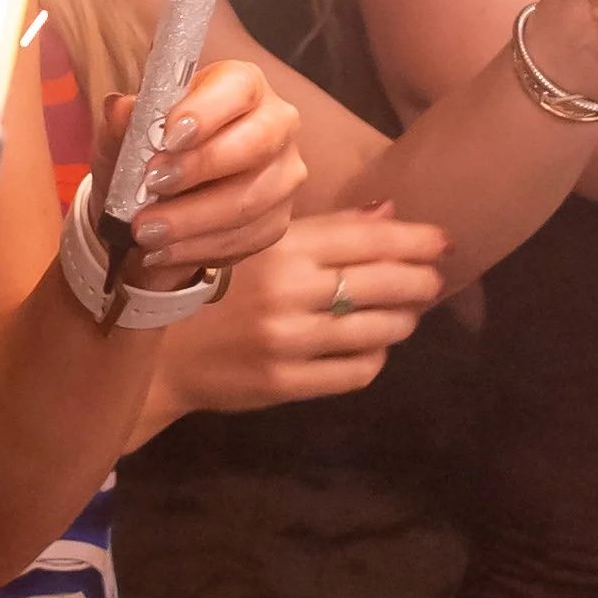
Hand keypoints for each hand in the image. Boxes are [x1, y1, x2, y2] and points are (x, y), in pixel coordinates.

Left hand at [103, 57, 306, 285]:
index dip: (206, 111)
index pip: (237, 88)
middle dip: (200, 167)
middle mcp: (274, 123)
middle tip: (152, 184)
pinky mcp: (276, 220)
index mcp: (240, 85)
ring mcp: (282, 174)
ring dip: (191, 219)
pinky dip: (197, 247)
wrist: (153, 205)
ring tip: (144, 230)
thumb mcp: (124, 134)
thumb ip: (122, 122)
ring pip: (249, 199)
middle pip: (255, 142)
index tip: (168, 137)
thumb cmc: (147, 153)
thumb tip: (122, 110)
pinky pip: (245, 238)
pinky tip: (162, 250)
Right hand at [151, 205, 448, 413]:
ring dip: (403, 320)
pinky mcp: (285, 383)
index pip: (368, 239)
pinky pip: (356, 371)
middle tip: (434, 280)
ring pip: (378, 331)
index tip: (443, 241)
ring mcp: (288, 341)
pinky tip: (371, 346)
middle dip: (420, 281)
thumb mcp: (255, 240)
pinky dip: (375, 356)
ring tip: (406, 313)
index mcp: (280, 247)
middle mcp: (288, 292)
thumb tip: (390, 213)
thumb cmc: (207, 281)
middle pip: (384, 285)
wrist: (155, 345)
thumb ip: (324, 228)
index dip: (414, 240)